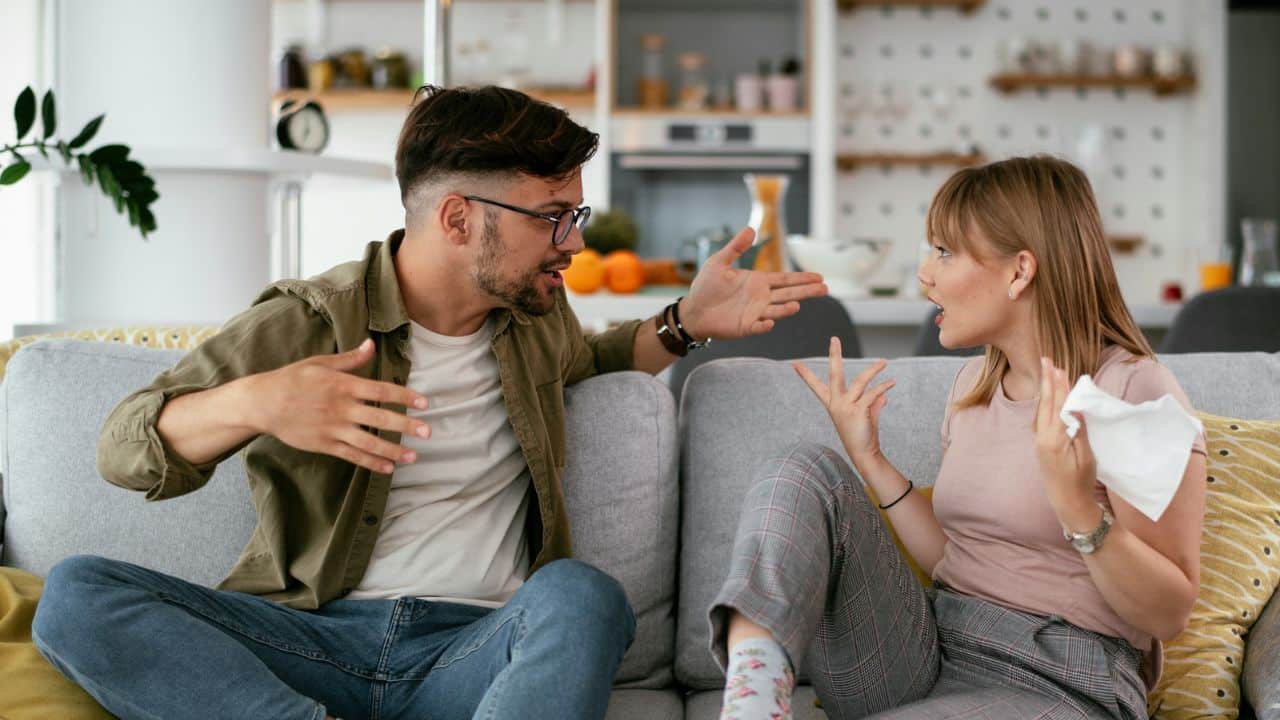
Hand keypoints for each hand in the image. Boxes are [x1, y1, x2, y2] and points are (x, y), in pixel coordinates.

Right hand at [248, 339, 430, 473]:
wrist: (263, 402)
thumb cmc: (293, 379)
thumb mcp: (321, 363)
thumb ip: (350, 359)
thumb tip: (371, 344)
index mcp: (343, 385)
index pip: (381, 390)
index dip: (404, 397)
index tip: (424, 403)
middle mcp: (341, 408)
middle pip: (380, 418)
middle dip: (406, 426)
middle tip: (428, 432)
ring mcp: (333, 428)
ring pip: (369, 442)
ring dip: (393, 450)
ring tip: (413, 456)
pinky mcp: (324, 445)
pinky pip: (352, 456)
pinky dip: (371, 463)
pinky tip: (388, 467)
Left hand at [680, 227, 826, 339]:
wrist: (693, 310)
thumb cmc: (706, 287)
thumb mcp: (719, 262)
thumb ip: (736, 247)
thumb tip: (750, 228)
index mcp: (758, 282)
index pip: (785, 279)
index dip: (802, 278)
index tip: (819, 276)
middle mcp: (761, 298)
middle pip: (788, 294)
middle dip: (806, 291)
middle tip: (825, 288)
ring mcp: (755, 313)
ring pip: (777, 310)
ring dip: (787, 309)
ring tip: (798, 305)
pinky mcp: (745, 327)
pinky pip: (757, 327)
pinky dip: (764, 325)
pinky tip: (770, 322)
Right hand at [793, 338, 894, 467]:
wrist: (864, 453)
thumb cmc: (862, 435)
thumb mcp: (866, 415)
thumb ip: (873, 403)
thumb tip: (884, 395)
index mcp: (833, 404)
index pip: (816, 386)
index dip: (805, 375)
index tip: (794, 364)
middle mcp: (836, 403)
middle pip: (833, 374)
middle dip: (834, 355)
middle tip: (834, 339)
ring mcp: (846, 407)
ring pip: (860, 381)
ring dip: (873, 370)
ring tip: (883, 363)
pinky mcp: (858, 411)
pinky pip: (873, 394)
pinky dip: (883, 387)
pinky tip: (891, 383)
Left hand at [1034, 357, 1099, 522]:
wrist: (1067, 502)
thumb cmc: (1081, 482)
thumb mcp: (1087, 458)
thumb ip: (1080, 433)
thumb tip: (1077, 409)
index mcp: (1054, 440)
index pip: (1057, 406)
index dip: (1058, 386)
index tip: (1059, 368)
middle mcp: (1042, 438)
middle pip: (1046, 403)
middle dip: (1048, 381)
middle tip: (1047, 360)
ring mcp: (1039, 441)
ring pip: (1042, 409)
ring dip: (1046, 389)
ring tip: (1048, 371)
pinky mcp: (1041, 444)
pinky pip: (1042, 417)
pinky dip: (1046, 402)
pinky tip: (1048, 394)